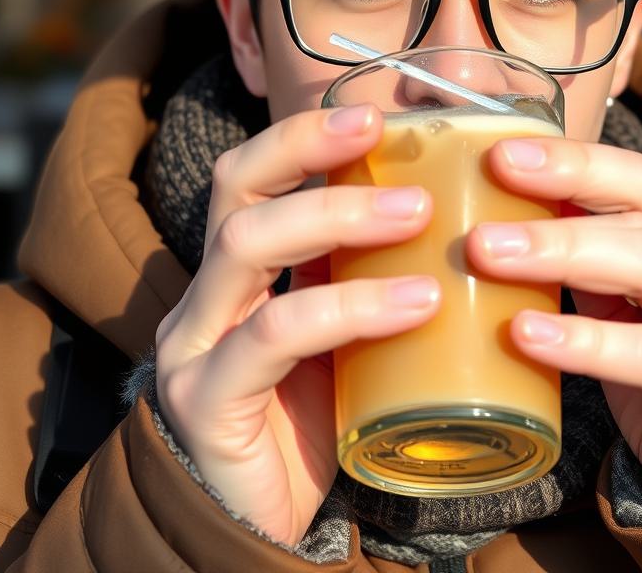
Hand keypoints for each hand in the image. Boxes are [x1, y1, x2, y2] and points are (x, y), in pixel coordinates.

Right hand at [153, 102, 441, 549]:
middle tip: (382, 131)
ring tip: (421, 214)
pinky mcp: (208, 399)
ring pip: (247, 246)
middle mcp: (198, 298)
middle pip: (234, 190)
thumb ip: (354, 289)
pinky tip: (412, 305)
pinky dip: (347, 308)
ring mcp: (194, 345)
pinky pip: (274, 335)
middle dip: (304, 149)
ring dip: (335, 218)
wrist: (254, 541)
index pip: (248, 179)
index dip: (301, 137)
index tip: (374, 112)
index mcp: (228, 280)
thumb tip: (447, 225)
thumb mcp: (333, 348)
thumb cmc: (305, 435)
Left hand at [473, 133, 641, 512]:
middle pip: (641, 209)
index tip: (501, 150)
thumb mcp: (626, 308)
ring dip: (560, 250)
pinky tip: (526, 334)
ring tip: (488, 252)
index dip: (573, 157)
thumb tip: (491, 213)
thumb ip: (583, 261)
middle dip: (562, 187)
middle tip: (490, 179)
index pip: (639, 177)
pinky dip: (583, 340)